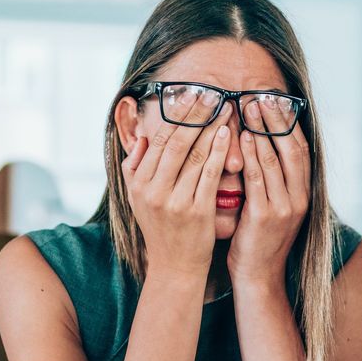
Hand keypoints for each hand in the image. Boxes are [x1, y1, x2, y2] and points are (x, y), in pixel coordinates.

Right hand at [122, 92, 233, 279]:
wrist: (175, 267)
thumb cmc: (161, 229)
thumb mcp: (137, 199)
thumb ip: (134, 168)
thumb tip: (139, 136)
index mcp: (138, 184)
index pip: (157, 140)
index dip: (175, 116)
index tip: (189, 96)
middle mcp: (153, 191)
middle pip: (175, 143)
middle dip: (194, 115)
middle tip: (210, 93)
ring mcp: (175, 201)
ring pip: (193, 155)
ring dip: (210, 127)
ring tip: (224, 107)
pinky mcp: (197, 211)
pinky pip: (209, 174)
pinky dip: (218, 151)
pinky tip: (227, 134)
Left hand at [227, 98, 310, 287]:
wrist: (258, 278)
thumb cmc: (258, 241)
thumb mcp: (271, 207)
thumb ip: (269, 181)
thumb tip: (258, 148)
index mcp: (303, 194)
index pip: (300, 149)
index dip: (288, 123)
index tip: (274, 100)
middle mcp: (299, 198)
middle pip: (291, 149)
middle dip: (276, 121)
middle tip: (260, 96)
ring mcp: (285, 208)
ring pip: (275, 160)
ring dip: (260, 131)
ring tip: (248, 108)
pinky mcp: (266, 217)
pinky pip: (258, 179)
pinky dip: (250, 155)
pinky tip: (240, 137)